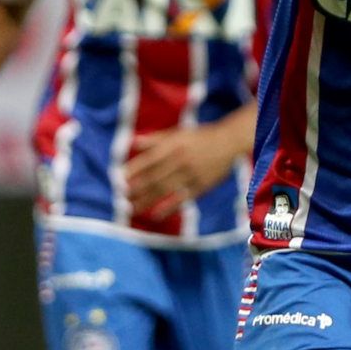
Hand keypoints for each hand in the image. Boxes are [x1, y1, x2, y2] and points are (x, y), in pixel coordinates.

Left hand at [126, 124, 245, 216]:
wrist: (229, 142)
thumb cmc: (200, 137)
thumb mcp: (178, 133)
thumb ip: (155, 139)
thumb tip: (132, 143)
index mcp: (173, 145)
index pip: (149, 160)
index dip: (134, 170)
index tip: (121, 179)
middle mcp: (180, 160)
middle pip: (154, 177)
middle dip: (137, 188)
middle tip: (123, 197)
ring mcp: (190, 174)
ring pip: (164, 190)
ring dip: (147, 200)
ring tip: (132, 209)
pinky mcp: (201, 186)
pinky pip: (181, 199)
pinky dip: (168, 208)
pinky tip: (156, 216)